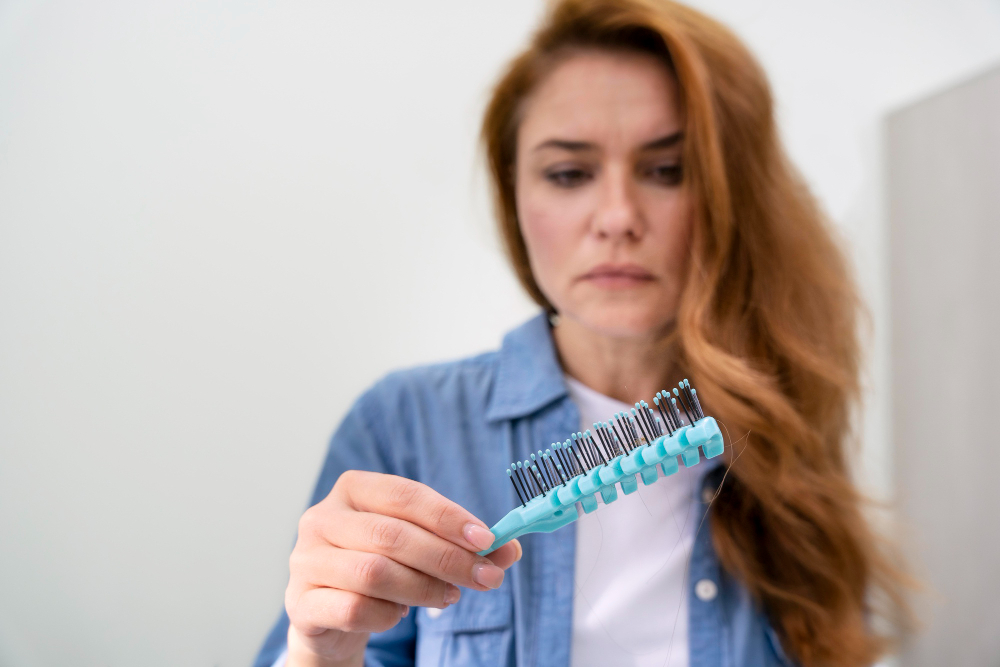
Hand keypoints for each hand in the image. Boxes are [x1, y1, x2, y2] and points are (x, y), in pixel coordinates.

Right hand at [284, 470, 521, 666]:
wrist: (331, 613)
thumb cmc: (383, 567)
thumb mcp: (423, 547)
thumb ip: (464, 545)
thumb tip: (510, 549)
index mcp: (353, 489)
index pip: (405, 494)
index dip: (448, 516)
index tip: (487, 539)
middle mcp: (322, 518)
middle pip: (393, 535)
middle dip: (448, 558)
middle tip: (486, 578)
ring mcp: (305, 560)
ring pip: (374, 572)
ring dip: (423, 588)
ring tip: (448, 596)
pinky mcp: (300, 602)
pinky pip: (354, 608)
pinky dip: (388, 615)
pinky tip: (400, 614)